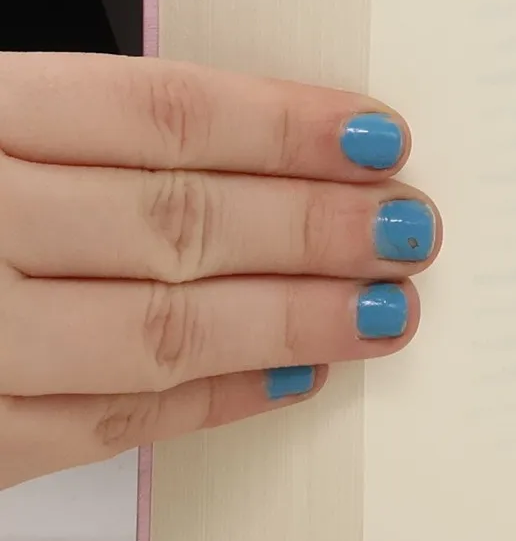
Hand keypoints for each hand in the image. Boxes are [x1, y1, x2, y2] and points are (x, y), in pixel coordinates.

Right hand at [0, 53, 437, 489]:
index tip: (379, 134)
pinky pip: (103, 428)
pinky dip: (211, 405)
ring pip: (155, 333)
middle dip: (313, 228)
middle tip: (413, 228)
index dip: (282, 124)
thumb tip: (271, 146)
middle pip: (174, 221)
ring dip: (288, 322)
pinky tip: (292, 380)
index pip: (156, 113)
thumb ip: (76, 132)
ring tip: (384, 308)